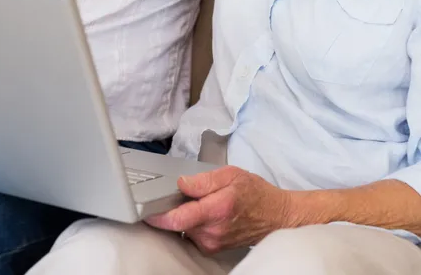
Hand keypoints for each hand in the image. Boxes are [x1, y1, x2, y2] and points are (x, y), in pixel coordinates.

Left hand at [146, 166, 292, 253]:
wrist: (275, 216)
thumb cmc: (254, 192)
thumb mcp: (231, 175)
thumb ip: (204, 180)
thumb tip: (181, 183)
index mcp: (216, 210)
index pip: (178, 218)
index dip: (158, 215)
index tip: (146, 208)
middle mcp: (212, 231)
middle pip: (177, 222)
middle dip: (173, 207)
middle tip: (181, 192)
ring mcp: (212, 243)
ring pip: (183, 228)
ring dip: (184, 215)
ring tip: (200, 202)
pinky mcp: (212, 247)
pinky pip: (192, 234)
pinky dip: (191, 223)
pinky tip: (203, 212)